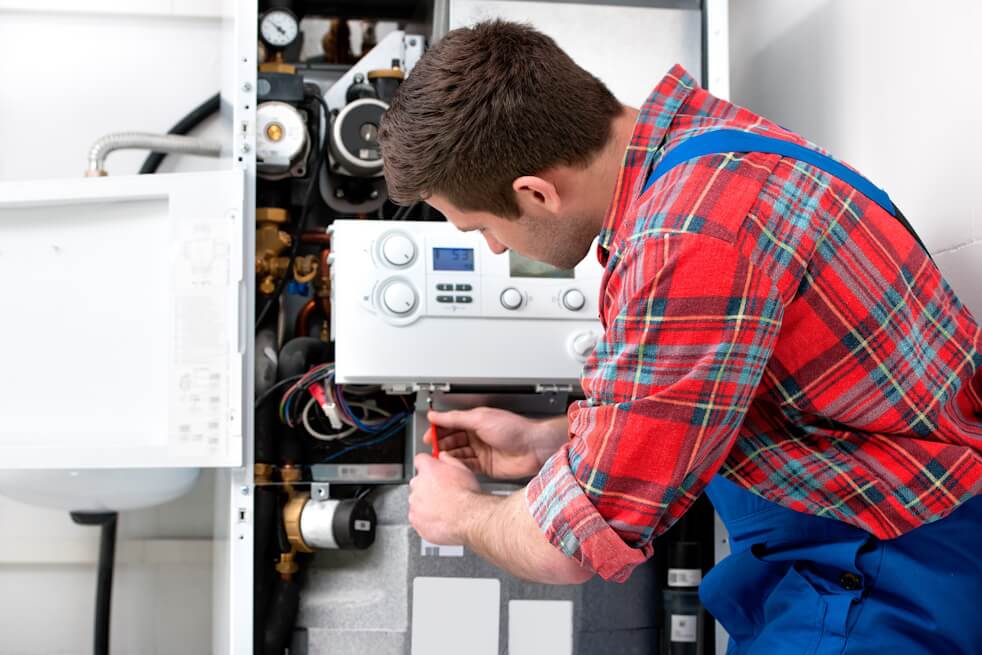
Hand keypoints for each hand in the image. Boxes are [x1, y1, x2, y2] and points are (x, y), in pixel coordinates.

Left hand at [409, 452, 480, 544]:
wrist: (467, 517)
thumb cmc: (466, 495)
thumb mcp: (463, 469)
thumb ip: (449, 460)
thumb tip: (443, 456)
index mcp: (428, 469)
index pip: (420, 460)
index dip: (427, 465)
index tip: (431, 469)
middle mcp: (418, 484)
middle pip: (418, 482)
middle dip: (427, 486)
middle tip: (443, 493)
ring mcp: (414, 503)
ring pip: (417, 500)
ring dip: (426, 503)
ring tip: (443, 508)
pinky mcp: (415, 519)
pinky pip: (417, 517)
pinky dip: (425, 518)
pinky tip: (439, 518)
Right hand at [426, 407, 564, 479]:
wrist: (534, 448)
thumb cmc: (515, 429)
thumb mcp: (480, 419)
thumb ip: (456, 418)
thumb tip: (436, 415)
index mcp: (476, 421)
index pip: (451, 424)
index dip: (439, 429)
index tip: (428, 435)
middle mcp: (478, 436)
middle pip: (453, 440)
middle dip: (441, 444)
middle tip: (432, 449)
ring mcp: (481, 451)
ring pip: (458, 454)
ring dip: (448, 456)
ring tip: (440, 458)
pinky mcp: (485, 466)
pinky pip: (467, 466)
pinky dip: (458, 466)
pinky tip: (451, 466)